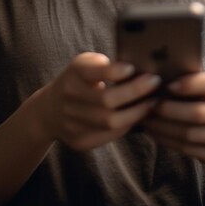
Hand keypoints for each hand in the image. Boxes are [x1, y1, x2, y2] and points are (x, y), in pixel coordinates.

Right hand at [36, 52, 160, 150]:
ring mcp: (72, 122)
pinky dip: (128, 125)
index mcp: (73, 73)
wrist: (49, 111)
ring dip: (137, 112)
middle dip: (135, 92)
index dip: (114, 72)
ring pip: (111, 122)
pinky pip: (110, 135)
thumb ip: (105, 65)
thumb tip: (141, 67)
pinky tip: (140, 116)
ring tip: (153, 102)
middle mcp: (70, 97)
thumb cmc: (78, 81)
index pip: (93, 72)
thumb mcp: (85, 65)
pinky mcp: (80, 140)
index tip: (133, 68)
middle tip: (155, 83)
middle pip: (106, 100)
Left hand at [143, 70, 204, 163]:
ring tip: (146, 120)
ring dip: (163, 128)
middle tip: (149, 105)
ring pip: (190, 134)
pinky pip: (188, 149)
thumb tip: (154, 73)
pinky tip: (154, 132)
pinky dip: (167, 141)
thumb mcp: (196, 81)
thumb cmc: (198, 95)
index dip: (189, 85)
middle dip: (169, 110)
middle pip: (198, 113)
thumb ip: (183, 75)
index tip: (167, 85)